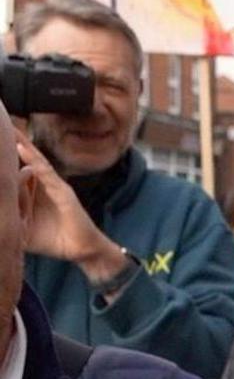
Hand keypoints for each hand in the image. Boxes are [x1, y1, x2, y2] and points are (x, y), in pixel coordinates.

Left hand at [15, 129, 125, 282]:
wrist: (80, 251)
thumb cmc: (53, 241)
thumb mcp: (21, 230)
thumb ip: (8, 219)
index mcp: (31, 193)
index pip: (13, 172)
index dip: (5, 159)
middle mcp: (42, 186)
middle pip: (22, 160)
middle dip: (11, 142)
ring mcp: (53, 186)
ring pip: (32, 160)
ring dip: (20, 144)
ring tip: (6, 127)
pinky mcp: (63, 191)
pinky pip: (45, 172)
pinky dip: (33, 159)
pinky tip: (21, 148)